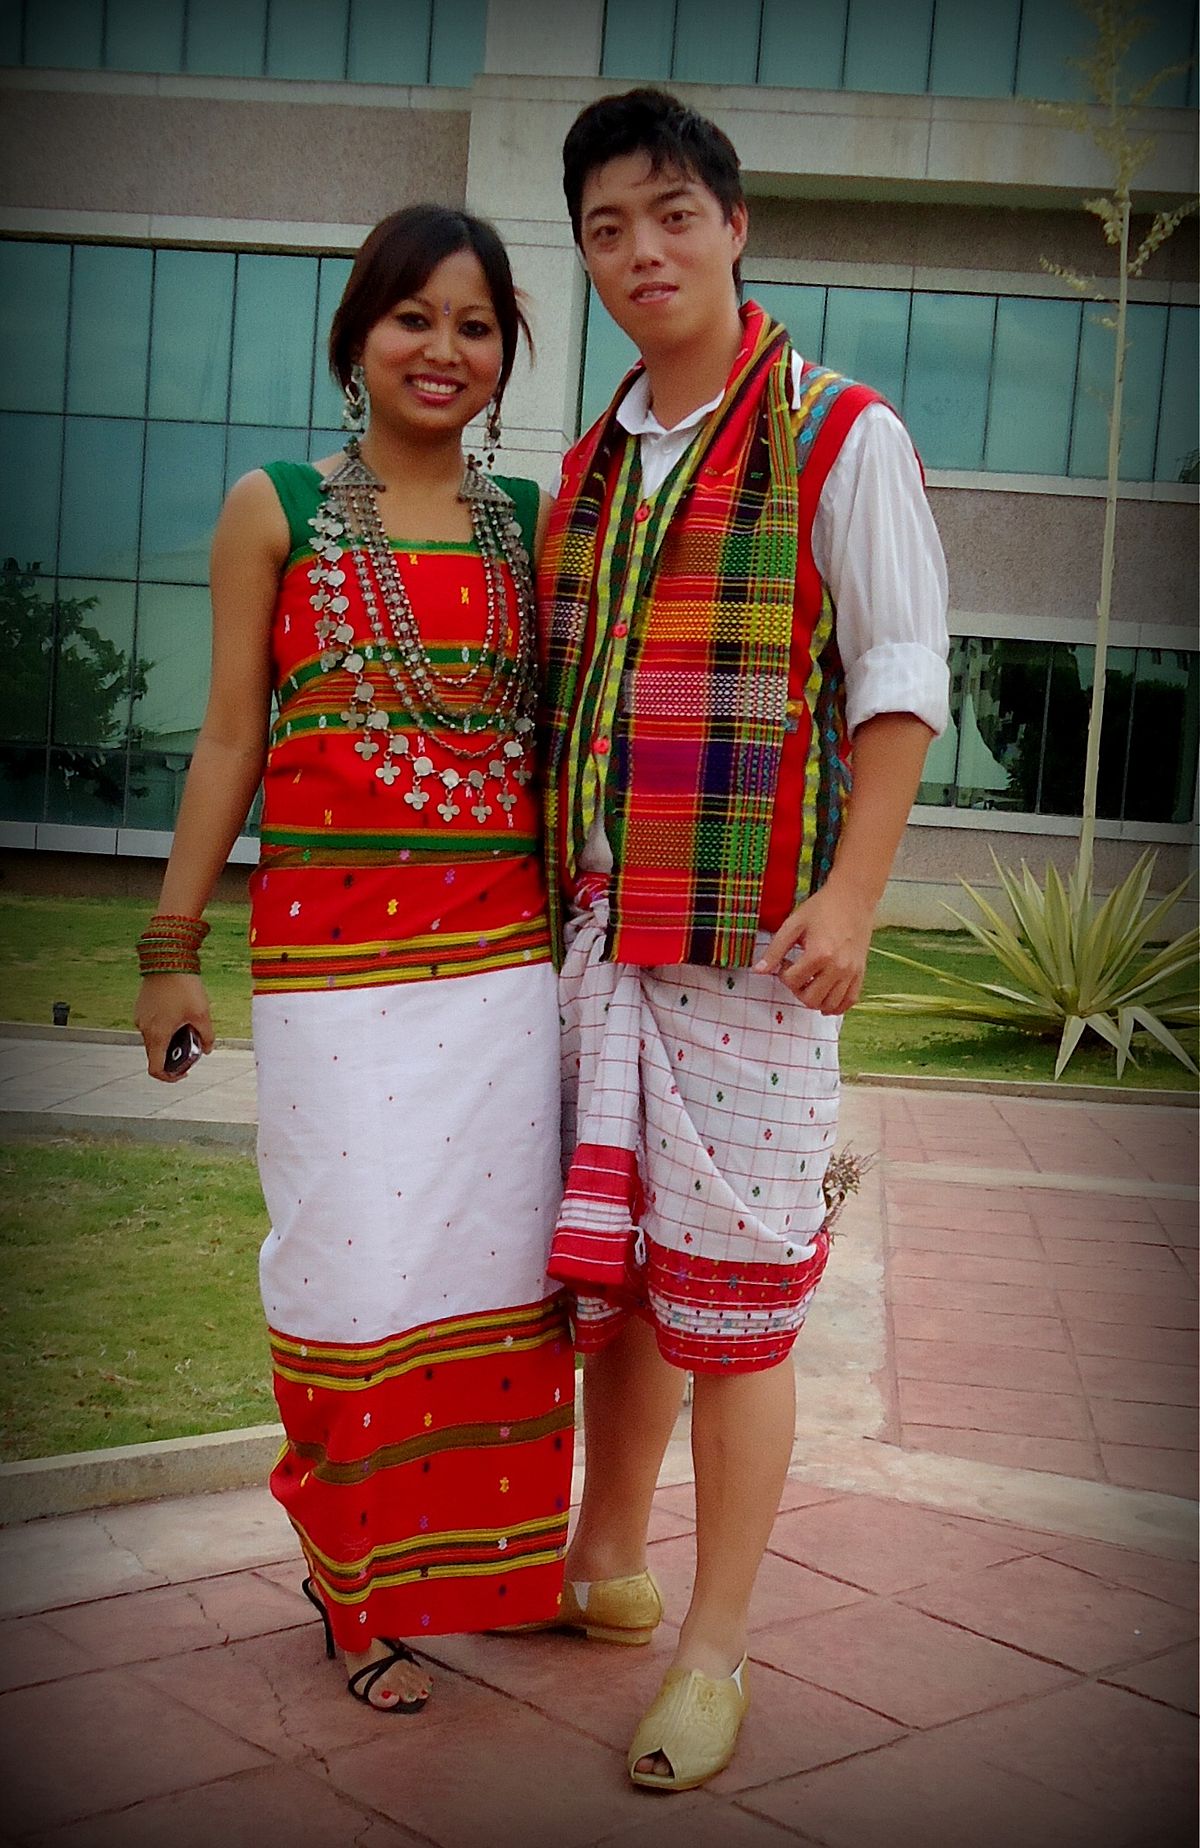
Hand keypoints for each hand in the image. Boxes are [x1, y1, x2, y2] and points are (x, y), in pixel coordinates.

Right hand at [135, 973, 214, 1081]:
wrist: (167, 959)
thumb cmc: (183, 986)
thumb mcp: (202, 1013)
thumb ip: (207, 1036)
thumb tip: (207, 1049)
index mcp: (158, 1035)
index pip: (156, 1069)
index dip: (169, 1077)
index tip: (182, 1072)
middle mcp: (145, 1029)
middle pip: (156, 1055)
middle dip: (173, 1055)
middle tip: (191, 1045)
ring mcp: (141, 1018)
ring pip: (154, 1039)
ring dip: (169, 1039)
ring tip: (186, 1024)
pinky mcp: (141, 1008)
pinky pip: (151, 1025)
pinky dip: (163, 1027)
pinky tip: (178, 1014)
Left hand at [753, 881, 874, 1013]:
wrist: (853, 897)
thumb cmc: (822, 908)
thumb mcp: (793, 924)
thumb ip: (774, 950)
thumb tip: (758, 971)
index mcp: (819, 954)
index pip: (793, 982)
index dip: (782, 974)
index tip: (785, 962)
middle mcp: (838, 967)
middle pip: (811, 999)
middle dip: (797, 990)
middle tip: (796, 975)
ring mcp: (851, 972)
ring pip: (830, 1005)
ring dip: (815, 1000)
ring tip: (810, 983)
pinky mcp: (861, 972)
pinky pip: (849, 1001)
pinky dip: (836, 1005)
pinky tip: (826, 997)